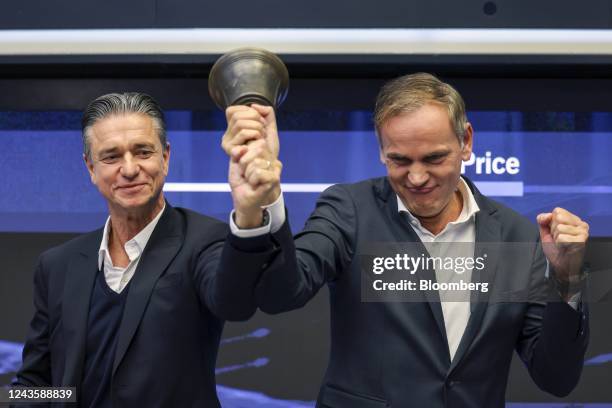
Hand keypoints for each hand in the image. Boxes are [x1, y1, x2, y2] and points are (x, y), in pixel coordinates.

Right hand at [222, 104, 278, 159]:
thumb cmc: (268, 148)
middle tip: (263, 131)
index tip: (260, 121)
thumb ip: (266, 113)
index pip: (232, 111)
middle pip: (237, 116)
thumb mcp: (269, 127)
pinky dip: (255, 134)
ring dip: (257, 128)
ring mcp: (227, 143)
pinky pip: (243, 133)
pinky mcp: (231, 150)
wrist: (269, 164)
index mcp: (232, 128)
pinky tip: (259, 142)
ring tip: (261, 137)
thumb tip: (253, 105)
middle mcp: (227, 135)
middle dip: (255, 120)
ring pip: (240, 124)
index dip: (249, 112)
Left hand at [223, 105, 281, 227]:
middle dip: (245, 161)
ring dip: (247, 172)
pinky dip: (251, 180)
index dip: (244, 152)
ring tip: (249, 179)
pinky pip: (258, 172)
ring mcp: (274, 168)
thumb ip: (238, 151)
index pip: (256, 140)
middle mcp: (271, 157)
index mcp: (264, 151)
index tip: (242, 164)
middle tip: (245, 172)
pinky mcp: (274, 178)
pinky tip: (254, 185)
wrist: (242, 198)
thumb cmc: (240, 180)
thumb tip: (243, 147)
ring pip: (256, 161)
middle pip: (257, 148)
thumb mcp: (236, 161)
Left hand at [537, 207, 588, 284]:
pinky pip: (562, 238)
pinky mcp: (582, 240)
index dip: (551, 222)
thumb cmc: (554, 248)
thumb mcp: (545, 232)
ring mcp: (583, 231)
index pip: (557, 210)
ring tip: (562, 243)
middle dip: (554, 230)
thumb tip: (548, 215)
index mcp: (573, 219)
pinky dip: (560, 244)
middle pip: (558, 218)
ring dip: (557, 238)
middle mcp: (580, 223)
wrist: (561, 265)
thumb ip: (543, 220)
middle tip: (559, 238)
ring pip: (560, 228)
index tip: (554, 231)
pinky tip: (565, 248)